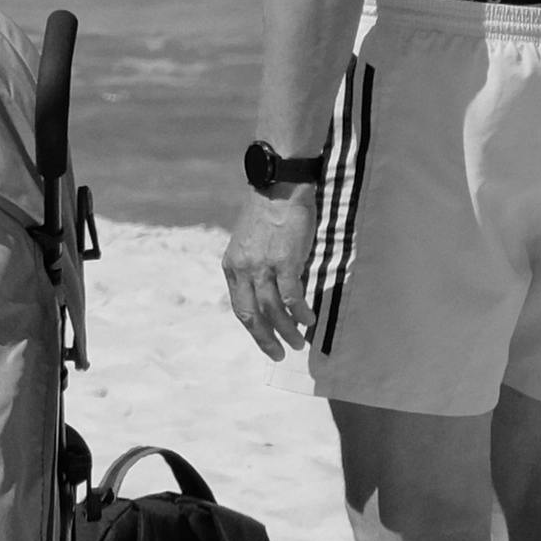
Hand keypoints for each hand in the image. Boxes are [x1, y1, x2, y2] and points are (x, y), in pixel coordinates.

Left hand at [221, 186, 319, 357]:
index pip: (240, 307)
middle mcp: (243, 269)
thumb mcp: (249, 243)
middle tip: (280, 354)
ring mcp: (263, 266)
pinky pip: (292, 296)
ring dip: (286, 330)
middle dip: (265, 339)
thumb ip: (254, 268)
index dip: (253, 329)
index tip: (266, 342)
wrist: (279, 186)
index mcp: (232, 266)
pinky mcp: (285, 261)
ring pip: (273, 310)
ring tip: (299, 343)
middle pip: (251, 315)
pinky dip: (300, 312)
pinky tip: (309, 320)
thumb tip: (270, 294)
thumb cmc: (267, 212)